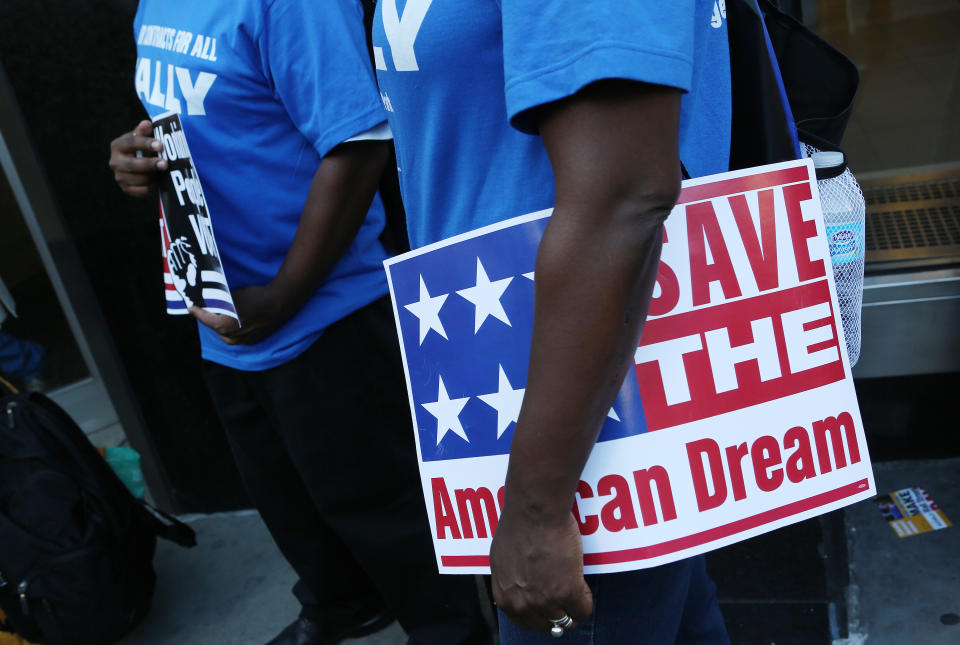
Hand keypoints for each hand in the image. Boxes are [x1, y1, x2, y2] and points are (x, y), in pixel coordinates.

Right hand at [109, 120, 166, 196]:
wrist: (139, 165)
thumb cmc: (143, 148)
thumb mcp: (143, 137)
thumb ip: (144, 132)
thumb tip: (146, 124)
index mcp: (118, 145)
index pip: (131, 143)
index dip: (146, 144)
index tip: (160, 145)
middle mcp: (115, 162)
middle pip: (132, 164)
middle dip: (150, 164)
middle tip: (165, 164)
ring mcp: (119, 177)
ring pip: (139, 179)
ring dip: (153, 176)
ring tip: (163, 172)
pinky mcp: (126, 189)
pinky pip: (141, 191)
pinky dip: (151, 187)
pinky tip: (157, 181)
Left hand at [189, 284, 291, 345]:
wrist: (279, 302)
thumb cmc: (254, 297)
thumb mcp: (231, 296)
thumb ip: (218, 302)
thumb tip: (211, 302)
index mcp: (223, 326)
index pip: (204, 319)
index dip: (196, 312)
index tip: (190, 307)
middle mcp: (231, 337)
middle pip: (214, 328)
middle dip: (209, 319)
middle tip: (206, 309)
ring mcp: (243, 341)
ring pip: (225, 334)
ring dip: (221, 326)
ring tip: (220, 315)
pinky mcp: (252, 340)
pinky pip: (237, 337)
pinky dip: (232, 330)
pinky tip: (234, 321)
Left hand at [490, 507, 592, 633]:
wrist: (534, 512)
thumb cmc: (518, 525)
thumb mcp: (502, 559)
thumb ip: (509, 580)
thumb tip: (517, 588)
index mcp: (504, 597)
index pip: (525, 622)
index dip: (540, 614)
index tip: (548, 606)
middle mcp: (522, 604)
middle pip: (546, 626)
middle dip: (557, 615)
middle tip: (566, 602)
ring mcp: (545, 600)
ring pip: (565, 621)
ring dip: (572, 610)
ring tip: (577, 594)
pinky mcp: (567, 592)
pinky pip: (583, 610)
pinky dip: (586, 600)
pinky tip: (583, 584)